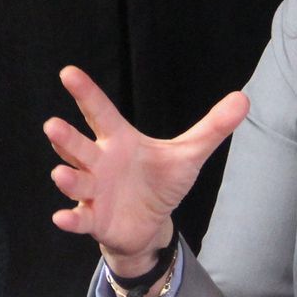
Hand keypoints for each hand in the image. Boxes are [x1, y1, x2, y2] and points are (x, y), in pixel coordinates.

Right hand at [45, 65, 248, 277]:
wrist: (148, 223)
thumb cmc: (160, 181)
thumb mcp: (188, 154)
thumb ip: (212, 127)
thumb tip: (243, 98)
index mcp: (119, 140)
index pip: (100, 112)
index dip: (85, 93)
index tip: (68, 73)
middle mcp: (100, 162)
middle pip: (79, 147)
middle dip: (66, 138)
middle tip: (52, 125)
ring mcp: (93, 191)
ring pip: (75, 181)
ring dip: (67, 178)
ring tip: (62, 174)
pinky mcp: (94, 219)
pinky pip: (79, 218)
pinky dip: (70, 219)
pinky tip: (62, 217)